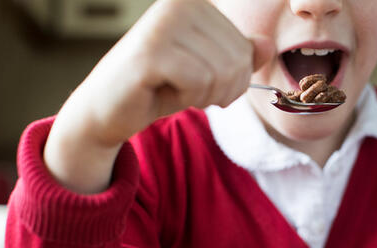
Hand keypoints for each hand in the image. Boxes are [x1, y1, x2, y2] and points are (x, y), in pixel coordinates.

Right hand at [44, 0, 273, 192]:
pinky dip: (185, 98)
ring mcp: (163, 24)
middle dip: (220, 89)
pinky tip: (161, 91)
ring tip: (174, 89)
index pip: (246, 48)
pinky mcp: (151, 51)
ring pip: (220, 72)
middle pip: (237, 60)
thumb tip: (268, 45)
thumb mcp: (208, 72)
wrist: (108, 109)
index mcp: (195, 4)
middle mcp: (179, 4)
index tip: (203, 83)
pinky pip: (198, 83)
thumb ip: (239, 56)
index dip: (234, 79)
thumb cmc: (160, 87)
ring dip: (202, 95)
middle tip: (189, 92)